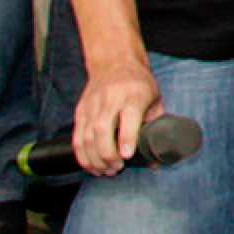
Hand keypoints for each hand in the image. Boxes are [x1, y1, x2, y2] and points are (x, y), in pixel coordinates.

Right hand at [74, 60, 164, 177]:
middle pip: (102, 129)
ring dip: (94, 158)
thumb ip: (157, 127)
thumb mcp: (155, 100)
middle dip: (107, 154)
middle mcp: (110, 99)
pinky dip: (82, 155)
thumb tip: (157, 161)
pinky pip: (77, 137)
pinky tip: (91, 165)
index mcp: (133, 95)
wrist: (114, 62)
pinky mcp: (80, 110)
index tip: (126, 156)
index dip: (126, 138)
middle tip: (116, 168)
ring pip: (86, 135)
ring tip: (106, 170)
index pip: (128, 117)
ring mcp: (92, 104)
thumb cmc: (140, 85)